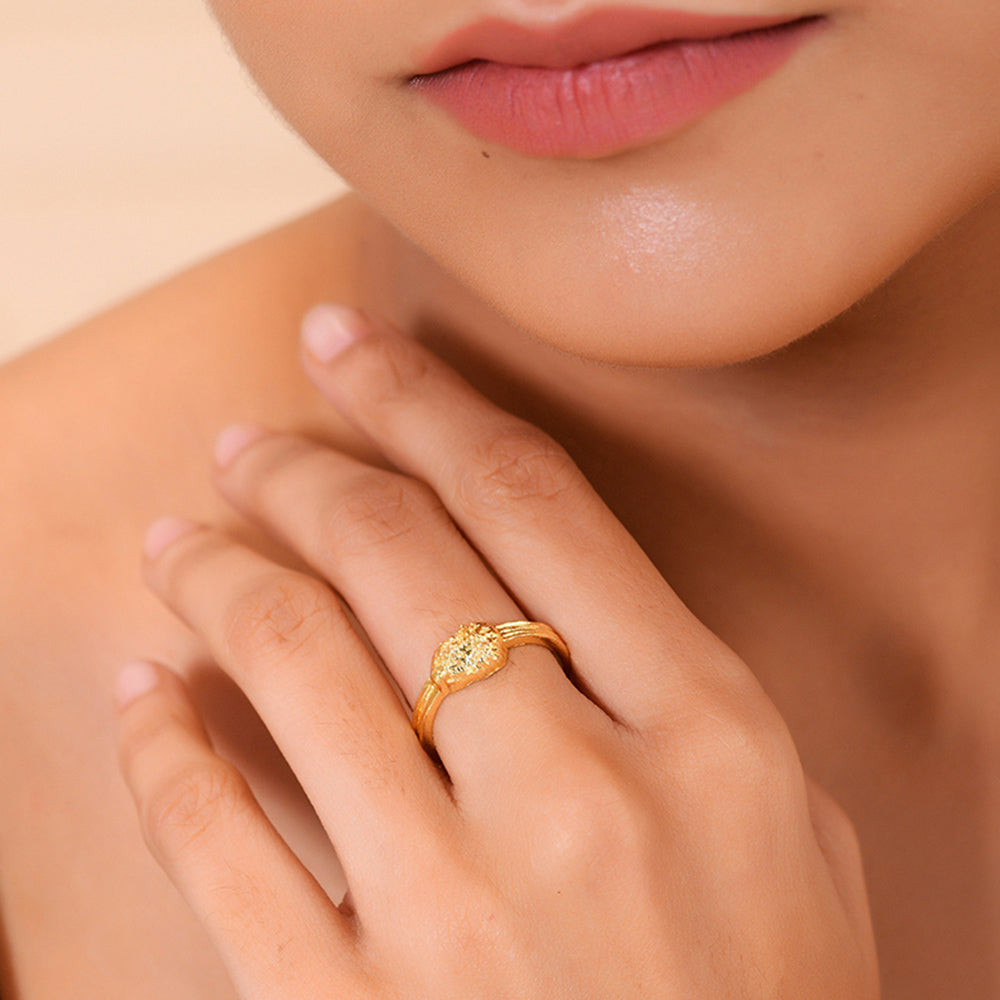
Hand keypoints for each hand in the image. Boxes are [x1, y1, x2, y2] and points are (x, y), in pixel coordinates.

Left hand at [115, 305, 878, 998]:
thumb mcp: (798, 842)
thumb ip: (697, 711)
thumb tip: (576, 605)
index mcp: (711, 736)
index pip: (532, 502)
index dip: (426, 400)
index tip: (353, 345)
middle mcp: (583, 797)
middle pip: (400, 558)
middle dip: (308, 471)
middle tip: (252, 440)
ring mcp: (459, 913)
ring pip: (295, 667)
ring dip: (223, 577)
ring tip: (186, 533)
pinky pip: (220, 847)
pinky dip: (167, 749)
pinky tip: (144, 691)